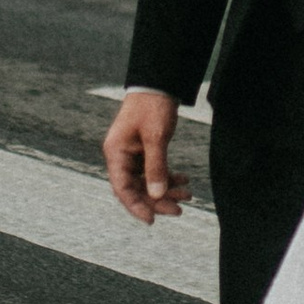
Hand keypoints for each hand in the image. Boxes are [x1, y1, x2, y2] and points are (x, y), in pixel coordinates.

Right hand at [104, 85, 190, 223]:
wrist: (159, 83)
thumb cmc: (153, 106)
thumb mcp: (156, 136)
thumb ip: (156, 167)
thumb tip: (157, 196)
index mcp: (116, 152)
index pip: (122, 188)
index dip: (136, 207)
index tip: (152, 220)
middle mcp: (121, 156)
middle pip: (136, 188)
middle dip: (158, 201)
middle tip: (180, 209)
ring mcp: (132, 154)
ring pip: (147, 181)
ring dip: (166, 190)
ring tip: (188, 195)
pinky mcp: (143, 150)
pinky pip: (154, 171)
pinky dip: (168, 177)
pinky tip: (184, 180)